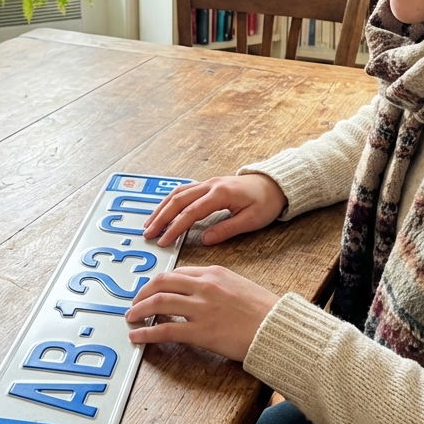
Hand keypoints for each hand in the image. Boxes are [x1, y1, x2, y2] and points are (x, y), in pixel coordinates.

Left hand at [126, 266, 278, 361]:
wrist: (279, 328)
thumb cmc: (265, 311)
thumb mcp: (239, 286)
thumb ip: (216, 286)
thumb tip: (197, 293)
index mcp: (214, 273)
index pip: (177, 273)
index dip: (159, 282)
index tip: (151, 290)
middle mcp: (204, 286)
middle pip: (162, 283)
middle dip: (143, 293)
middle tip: (135, 302)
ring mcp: (201, 308)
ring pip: (158, 303)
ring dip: (139, 310)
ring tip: (131, 318)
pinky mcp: (201, 331)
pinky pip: (165, 329)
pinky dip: (147, 333)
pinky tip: (138, 337)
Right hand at [142, 175, 286, 246]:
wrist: (275, 184)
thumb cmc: (266, 202)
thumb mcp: (251, 220)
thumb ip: (226, 229)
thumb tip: (204, 239)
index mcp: (220, 194)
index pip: (191, 212)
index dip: (175, 227)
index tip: (164, 240)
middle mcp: (210, 185)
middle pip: (177, 200)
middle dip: (161, 218)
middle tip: (149, 233)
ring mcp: (208, 183)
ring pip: (177, 193)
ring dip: (162, 208)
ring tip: (150, 223)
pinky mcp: (208, 184)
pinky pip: (183, 190)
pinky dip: (170, 201)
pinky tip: (163, 210)